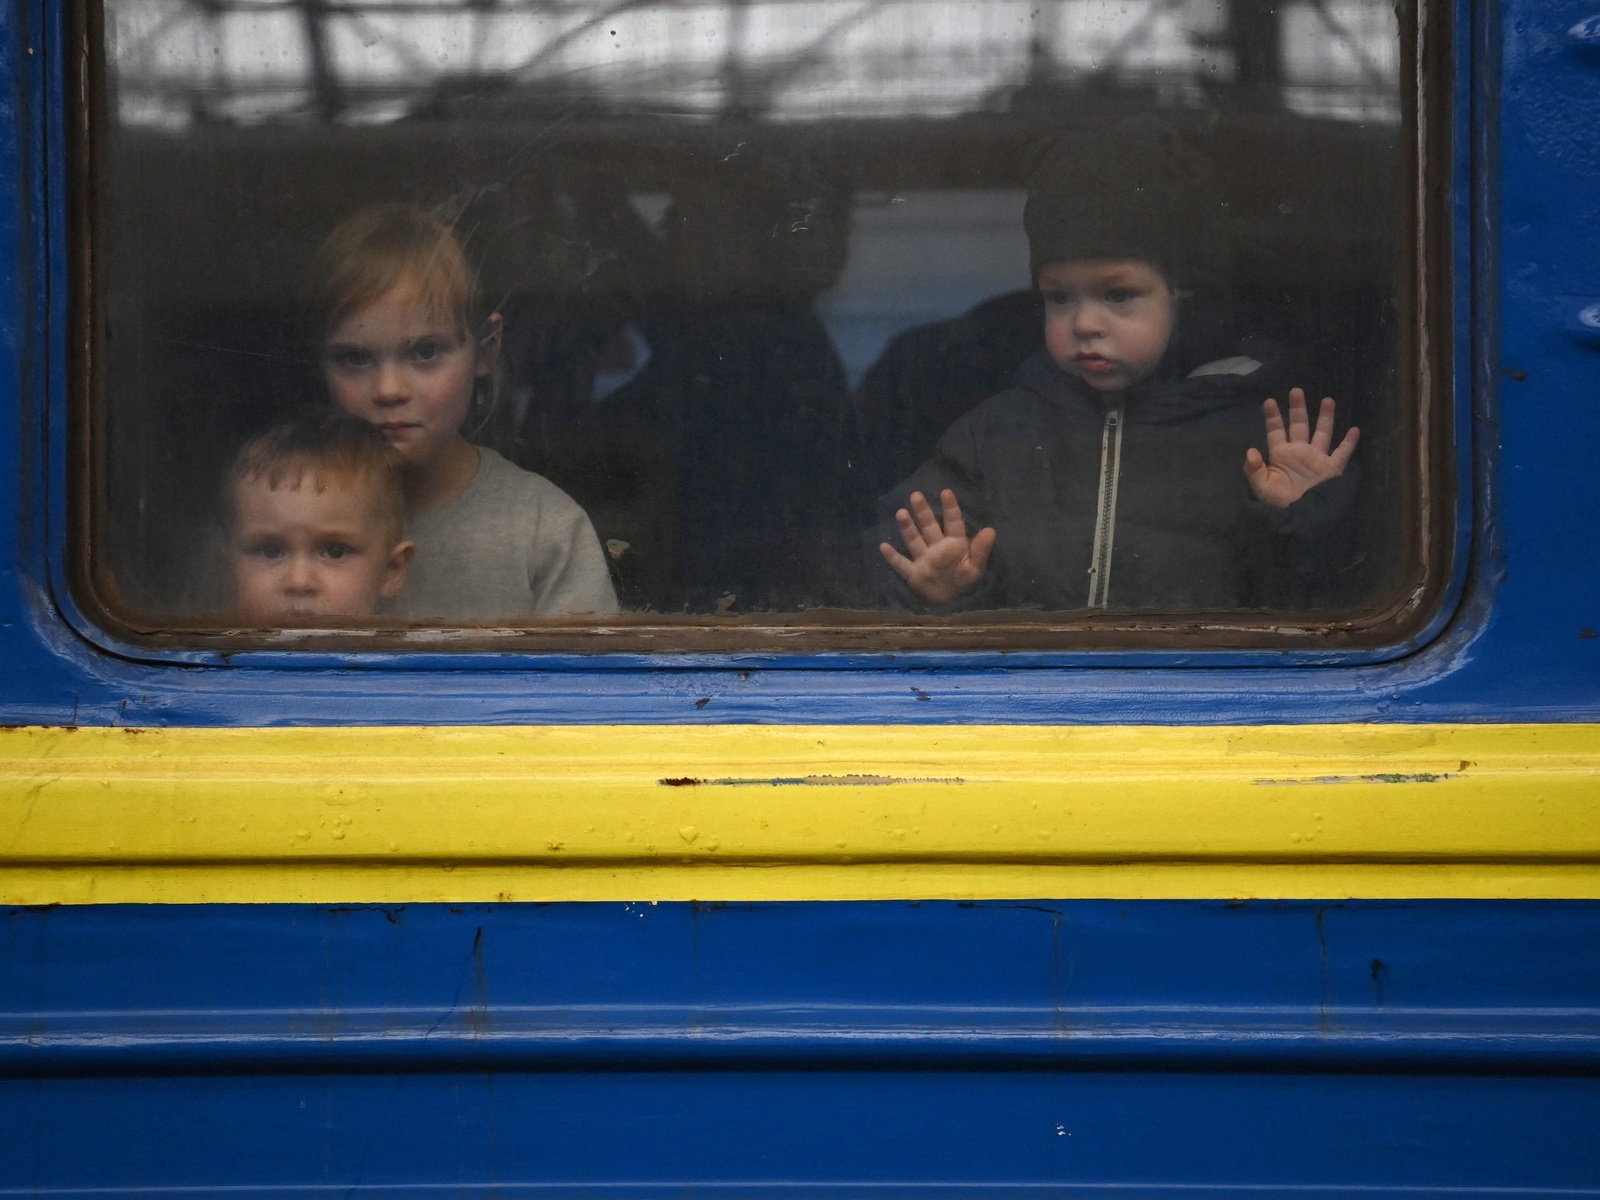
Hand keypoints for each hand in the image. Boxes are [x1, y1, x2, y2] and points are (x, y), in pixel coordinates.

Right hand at [879, 489, 996, 604]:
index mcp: (954, 545)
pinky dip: (892, 557)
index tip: (946, 492)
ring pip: (914, 540)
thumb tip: (991, 530)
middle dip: (922, 511)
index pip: (952, 523)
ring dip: (907, 527)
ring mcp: (923, 560)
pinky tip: (883, 546)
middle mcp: (936, 548)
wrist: (952, 606)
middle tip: (916, 495)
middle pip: (928, 526)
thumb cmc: (964, 583)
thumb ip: (981, 549)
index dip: (950, 508)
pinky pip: (901, 564)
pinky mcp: (913, 574)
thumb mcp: (976, 568)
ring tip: (901, 512)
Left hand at [1244, 388, 1359, 507]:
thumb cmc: (1277, 502)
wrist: (1297, 516)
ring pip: (1322, 434)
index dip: (1272, 417)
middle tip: (1296, 390)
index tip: (1269, 401)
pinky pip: (1341, 454)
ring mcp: (1316, 459)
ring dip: (1325, 417)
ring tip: (1328, 399)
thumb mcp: (1261, 487)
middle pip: (1299, 425)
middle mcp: (1299, 452)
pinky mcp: (1330, 469)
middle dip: (1298, 408)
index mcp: (1281, 454)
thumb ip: (1254, 469)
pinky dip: (1349, 443)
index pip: (1276, 431)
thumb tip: (1250, 452)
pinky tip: (1354, 430)